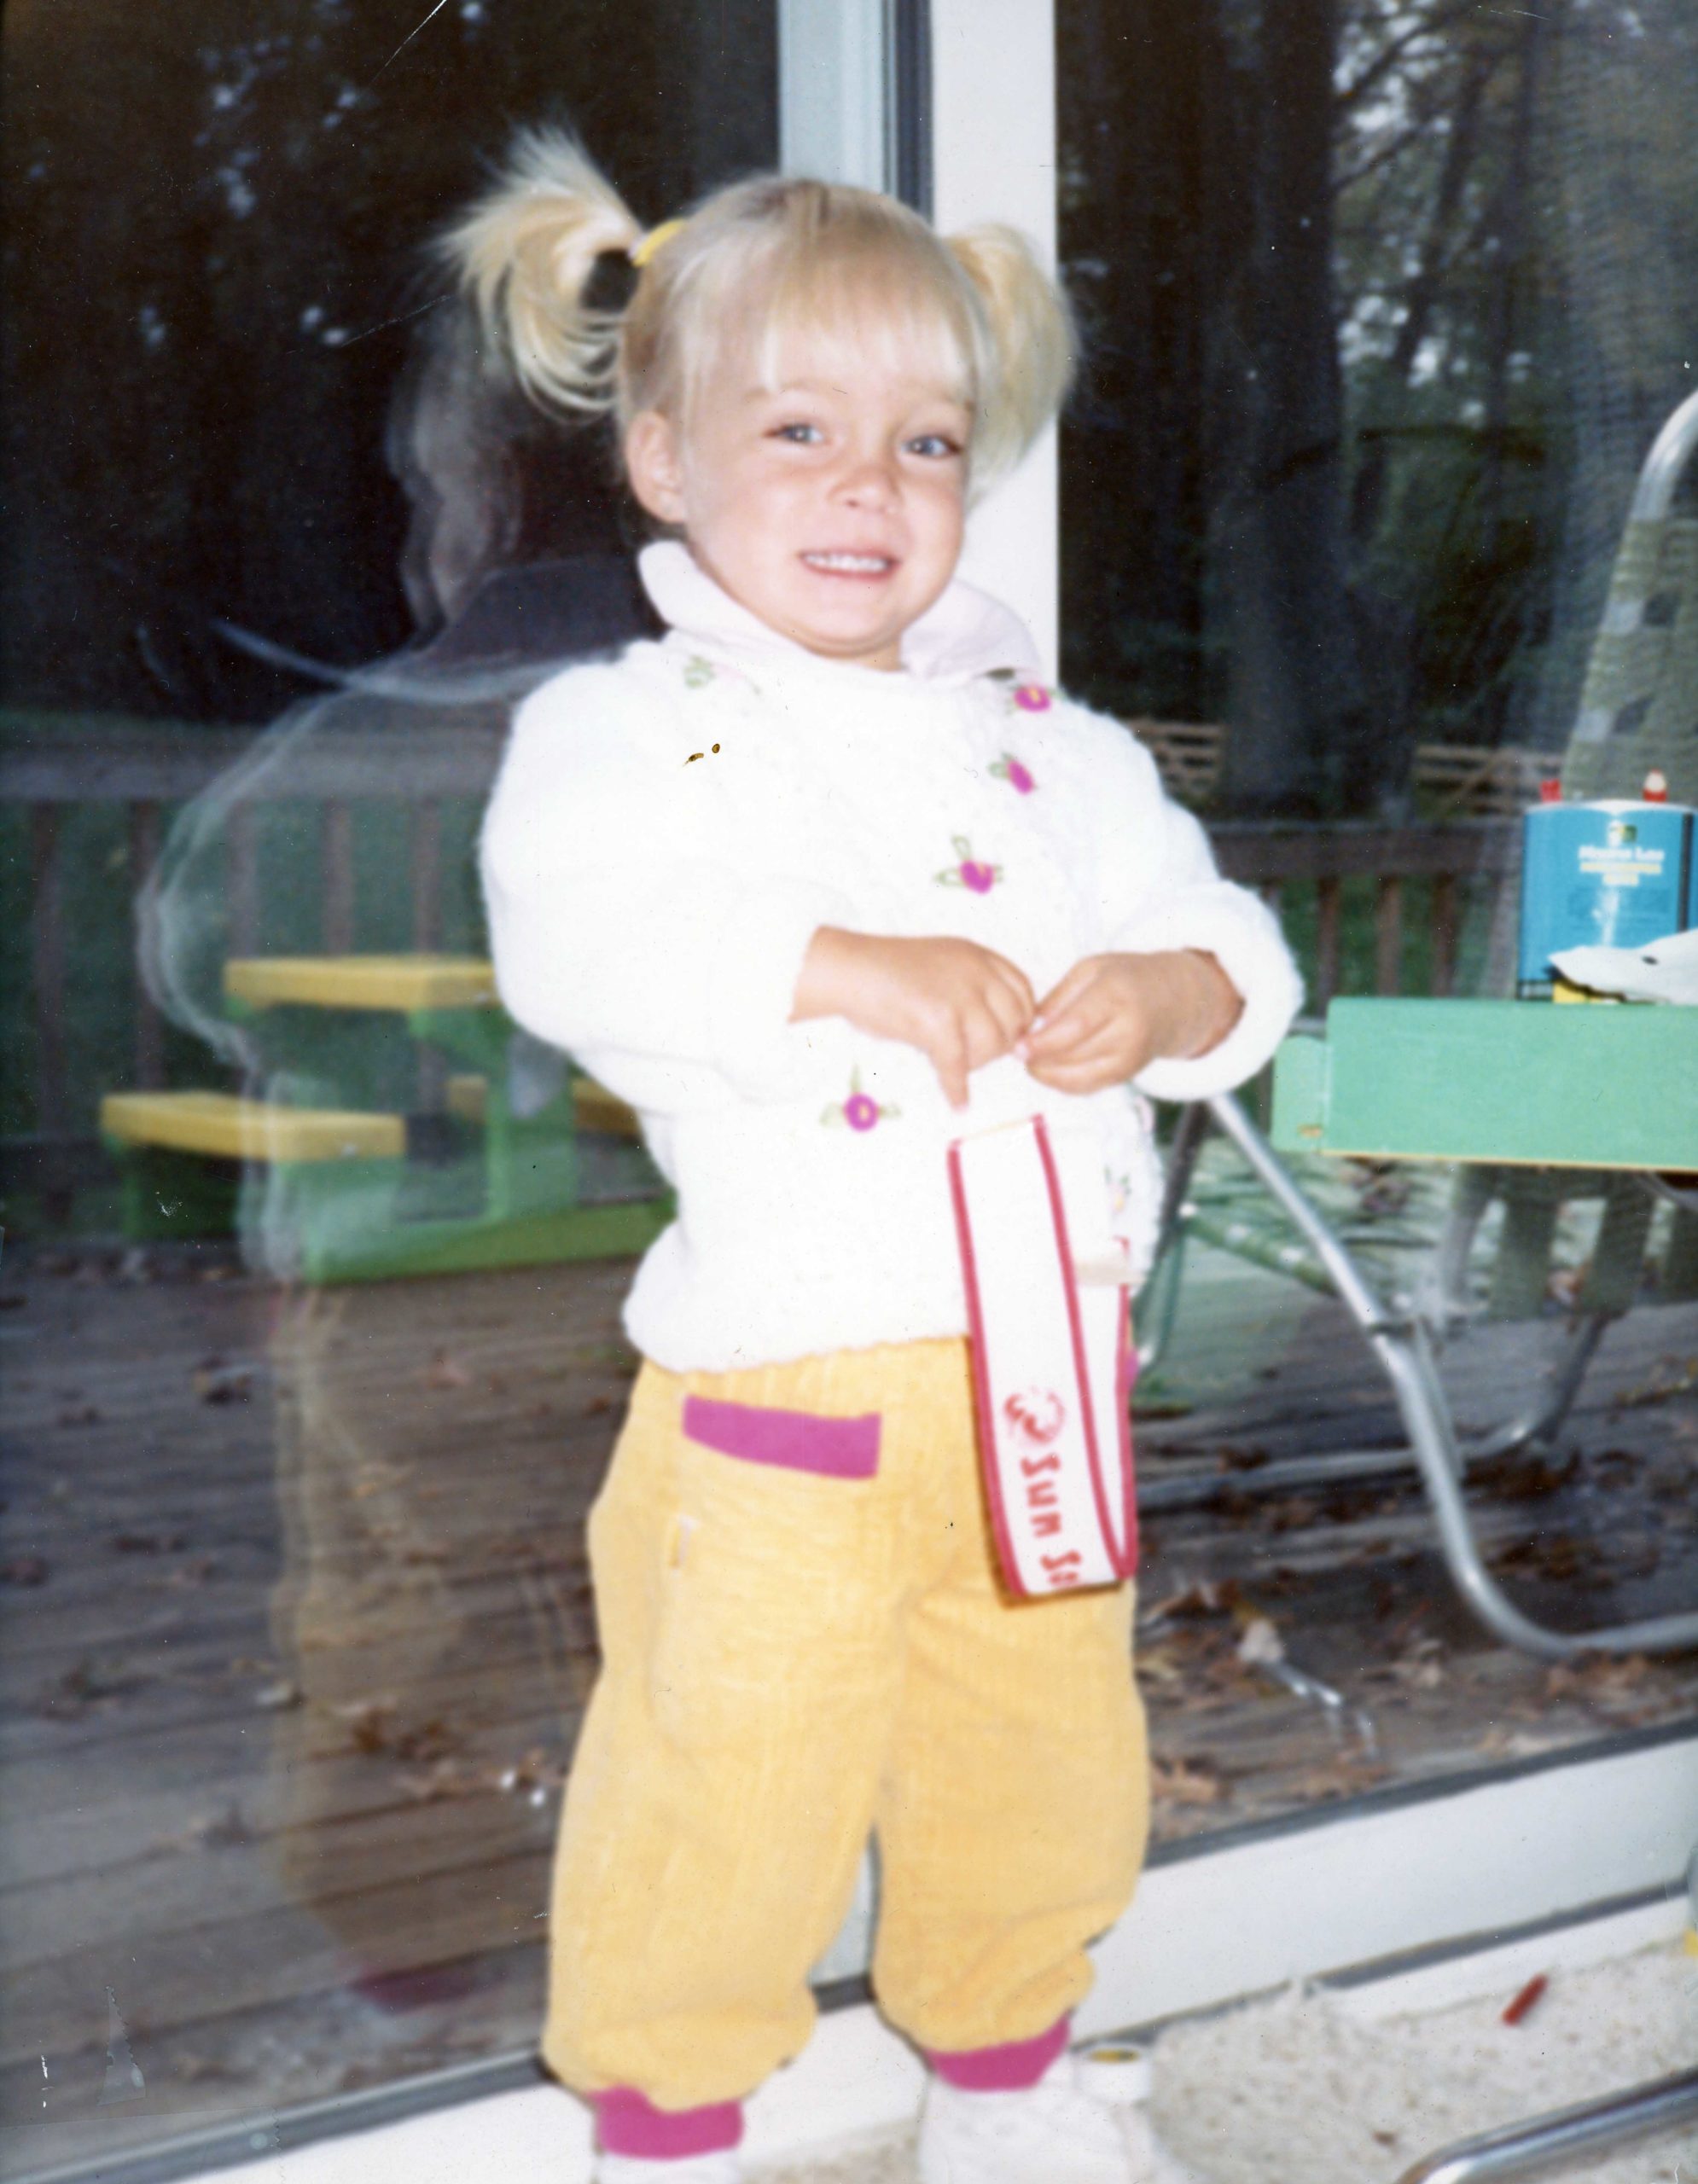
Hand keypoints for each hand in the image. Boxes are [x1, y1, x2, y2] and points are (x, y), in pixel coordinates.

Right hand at [792, 928, 1035, 1108]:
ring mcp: (958, 996)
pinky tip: (957, 1102)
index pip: (1023, 991)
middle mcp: (976, 972)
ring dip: (976, 1064)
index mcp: (978, 956)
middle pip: (1013, 1022)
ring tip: (954, 1067)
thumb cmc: (887, 972)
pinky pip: (958, 1066)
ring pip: (991, 1046)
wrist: (849, 971)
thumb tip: (1000, 1026)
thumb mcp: (943, 964)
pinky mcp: (938, 1022)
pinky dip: (957, 1088)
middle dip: (999, 1045)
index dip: (1020, 1020)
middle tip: (976, 1056)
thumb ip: (973, 985)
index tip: (1008, 1038)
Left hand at [1021, 951, 1241, 1093]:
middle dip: (1038, 1058)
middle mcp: (1128, 1031)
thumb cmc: (1127, 979)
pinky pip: (1086, 1087)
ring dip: (1046, 1073)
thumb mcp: (1092, 969)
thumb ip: (1060, 996)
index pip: (1077, 1026)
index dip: (1043, 1041)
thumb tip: (1032, 1025)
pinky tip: (1049, 1068)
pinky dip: (1061, 1082)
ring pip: (1078, 1078)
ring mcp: (1129, 1058)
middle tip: (1017, 1049)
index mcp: (1118, 995)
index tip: (1018, 1046)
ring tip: (1031, 1058)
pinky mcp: (1126, 1076)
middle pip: (1074, 1055)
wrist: (1175, 1001)